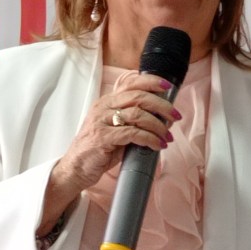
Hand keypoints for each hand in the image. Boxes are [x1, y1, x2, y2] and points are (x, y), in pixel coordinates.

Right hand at [38, 73, 179, 234]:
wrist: (75, 168)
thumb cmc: (98, 149)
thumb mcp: (115, 128)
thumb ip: (132, 120)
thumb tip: (161, 118)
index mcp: (107, 101)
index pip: (130, 82)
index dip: (151, 81)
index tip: (168, 85)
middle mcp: (103, 107)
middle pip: (138, 96)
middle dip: (162, 105)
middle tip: (175, 116)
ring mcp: (101, 121)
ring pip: (138, 114)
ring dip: (158, 125)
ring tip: (167, 136)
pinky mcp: (102, 137)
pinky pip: (132, 133)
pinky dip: (149, 139)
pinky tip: (157, 145)